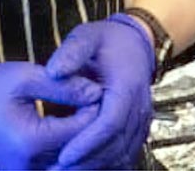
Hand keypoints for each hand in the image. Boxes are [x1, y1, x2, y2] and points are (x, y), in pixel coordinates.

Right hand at [0, 61, 101, 169]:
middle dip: (92, 123)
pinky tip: (69, 125)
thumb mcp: (24, 78)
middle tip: (94, 98)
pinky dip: (68, 147)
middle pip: (81, 148)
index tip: (95, 85)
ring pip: (72, 159)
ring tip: (82, 109)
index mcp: (32, 141)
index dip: (95, 106)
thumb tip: (97, 91)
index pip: (83, 128)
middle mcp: (32, 165)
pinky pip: (57, 164)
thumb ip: (63, 85)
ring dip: (82, 137)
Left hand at [45, 14, 156, 169]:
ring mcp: (141, 120)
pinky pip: (127, 154)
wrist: (136, 44)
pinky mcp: (138, 128)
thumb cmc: (108, 42)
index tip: (63, 156)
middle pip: (117, 145)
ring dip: (96, 166)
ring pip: (123, 154)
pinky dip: (107, 164)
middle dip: (87, 162)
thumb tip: (53, 71)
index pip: (110, 122)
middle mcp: (138, 107)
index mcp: (126, 86)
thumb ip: (71, 52)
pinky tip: (85, 168)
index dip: (87, 142)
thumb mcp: (87, 37)